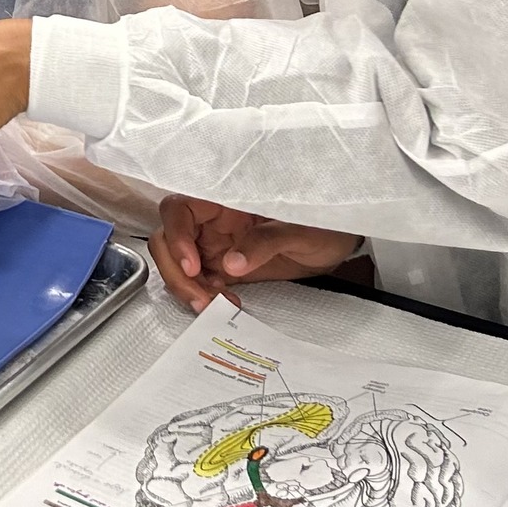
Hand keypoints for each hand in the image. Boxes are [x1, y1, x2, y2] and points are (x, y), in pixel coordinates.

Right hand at [149, 196, 362, 313]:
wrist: (339, 245)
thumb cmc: (324, 223)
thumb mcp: (300, 229)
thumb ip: (265, 241)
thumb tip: (231, 264)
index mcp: (226, 200)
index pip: (180, 208)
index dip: (176, 234)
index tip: (193, 265)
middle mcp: (214, 221)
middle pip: (169, 239)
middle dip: (176, 271)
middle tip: (201, 299)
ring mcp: (216, 245)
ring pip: (178, 264)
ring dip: (187, 288)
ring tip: (215, 306)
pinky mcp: (224, 269)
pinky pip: (199, 283)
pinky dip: (203, 298)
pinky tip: (226, 306)